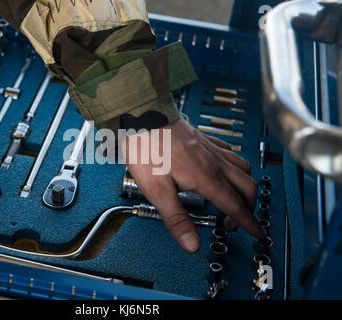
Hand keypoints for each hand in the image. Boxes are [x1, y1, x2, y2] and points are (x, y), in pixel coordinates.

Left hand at [124, 119, 263, 252]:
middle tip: (239, 221)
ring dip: (246, 186)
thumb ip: (176, 218)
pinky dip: (236, 165)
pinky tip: (227, 167)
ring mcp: (212, 149)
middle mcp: (214, 162)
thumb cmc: (147, 149)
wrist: (144, 117)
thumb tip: (191, 243)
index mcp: (206, 177)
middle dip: (250, 207)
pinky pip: (231, 152)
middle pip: (247, 187)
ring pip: (244, 168)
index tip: (258, 232)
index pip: (235, 205)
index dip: (248, 223)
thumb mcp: (157, 190)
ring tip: (238, 197)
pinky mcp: (205, 140)